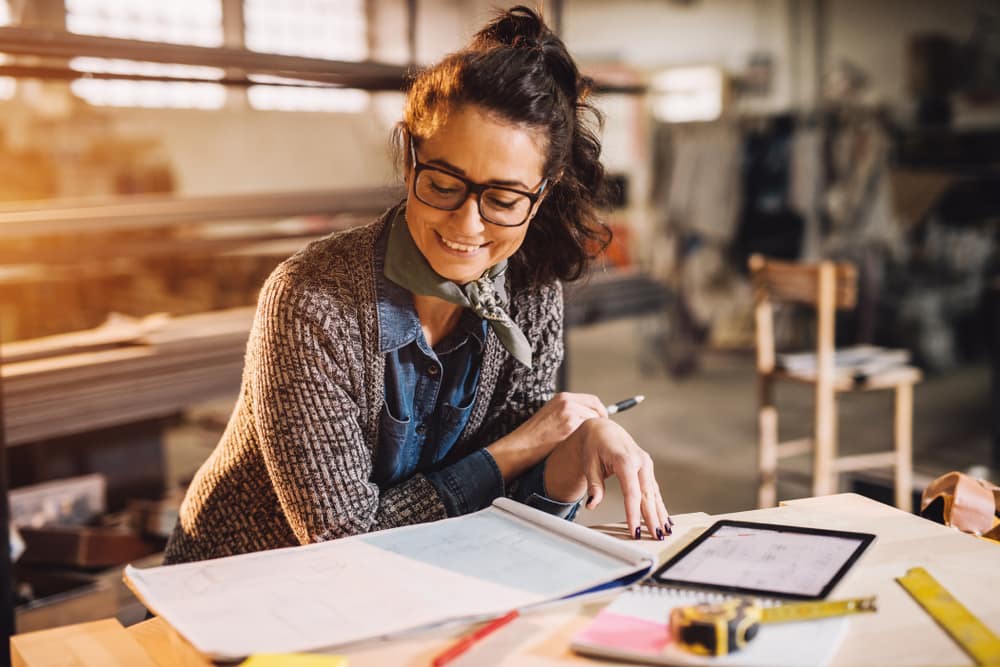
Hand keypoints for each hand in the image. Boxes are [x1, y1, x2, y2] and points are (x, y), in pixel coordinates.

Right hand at [487, 392, 606, 480]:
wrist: (522, 445)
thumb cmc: (534, 434)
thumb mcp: (551, 415)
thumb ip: (568, 412)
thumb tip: (586, 417)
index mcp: (562, 397)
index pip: (592, 399)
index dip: (600, 410)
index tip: (602, 420)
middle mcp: (567, 401)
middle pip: (596, 407)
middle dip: (602, 419)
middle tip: (603, 430)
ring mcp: (569, 412)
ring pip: (594, 419)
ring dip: (595, 429)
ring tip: (592, 440)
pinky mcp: (570, 425)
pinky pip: (588, 429)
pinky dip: (589, 437)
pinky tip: (585, 444)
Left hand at [544, 418, 672, 539]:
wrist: (603, 429)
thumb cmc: (594, 445)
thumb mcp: (589, 463)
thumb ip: (594, 485)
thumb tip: (593, 504)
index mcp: (625, 460)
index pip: (632, 492)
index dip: (634, 513)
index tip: (635, 530)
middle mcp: (640, 461)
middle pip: (647, 495)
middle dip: (652, 517)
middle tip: (656, 537)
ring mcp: (646, 465)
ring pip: (654, 493)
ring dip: (660, 513)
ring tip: (665, 532)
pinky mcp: (647, 469)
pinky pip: (654, 489)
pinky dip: (659, 505)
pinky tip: (665, 519)